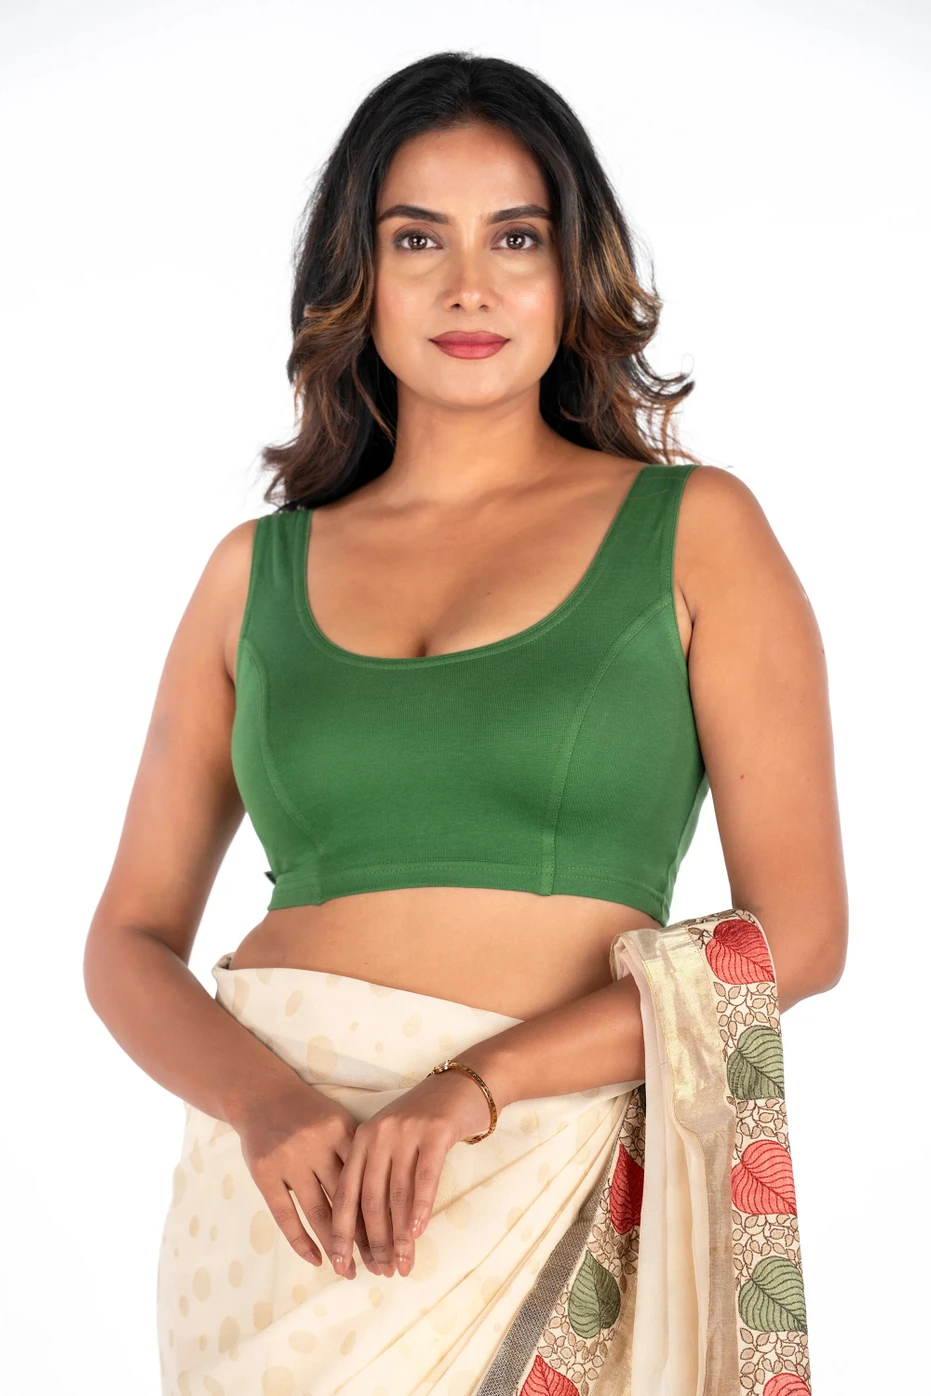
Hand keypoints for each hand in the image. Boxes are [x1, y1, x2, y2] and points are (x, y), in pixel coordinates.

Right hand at [230, 1080, 380, 1277]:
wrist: (261, 1095)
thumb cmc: (307, 1114)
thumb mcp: (337, 1120)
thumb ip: (357, 1152)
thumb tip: (391, 1195)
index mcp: (340, 1129)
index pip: (367, 1177)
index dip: (385, 1210)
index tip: (400, 1239)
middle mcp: (315, 1144)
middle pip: (347, 1198)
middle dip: (365, 1235)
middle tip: (381, 1265)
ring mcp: (288, 1159)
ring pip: (319, 1212)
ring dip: (336, 1245)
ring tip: (349, 1270)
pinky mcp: (264, 1173)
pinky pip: (285, 1215)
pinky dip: (301, 1241)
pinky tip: (317, 1259)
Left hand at [327, 1065, 493, 1279]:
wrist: (463, 1086)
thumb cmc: (425, 1121)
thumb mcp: (392, 1143)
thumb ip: (378, 1177)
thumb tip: (369, 1234)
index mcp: (361, 1139)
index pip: (345, 1193)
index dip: (342, 1232)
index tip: (341, 1264)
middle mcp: (378, 1134)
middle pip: (370, 1198)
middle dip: (373, 1242)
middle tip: (382, 1272)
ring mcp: (406, 1132)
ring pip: (397, 1194)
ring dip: (399, 1235)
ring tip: (403, 1264)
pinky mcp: (435, 1132)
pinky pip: (424, 1177)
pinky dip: (420, 1208)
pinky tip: (417, 1232)